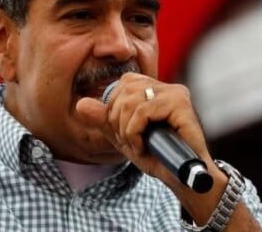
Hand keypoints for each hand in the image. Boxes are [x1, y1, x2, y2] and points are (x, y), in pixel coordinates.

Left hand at [75, 72, 211, 187]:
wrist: (181, 178)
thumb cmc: (156, 156)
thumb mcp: (122, 136)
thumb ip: (103, 119)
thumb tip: (80, 104)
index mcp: (155, 89)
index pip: (123, 83)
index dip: (115, 109)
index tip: (123, 133)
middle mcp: (167, 87)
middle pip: (125, 91)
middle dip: (118, 121)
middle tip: (129, 142)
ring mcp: (175, 94)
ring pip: (132, 101)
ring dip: (126, 130)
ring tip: (137, 145)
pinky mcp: (181, 104)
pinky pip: (143, 111)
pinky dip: (135, 131)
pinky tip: (142, 146)